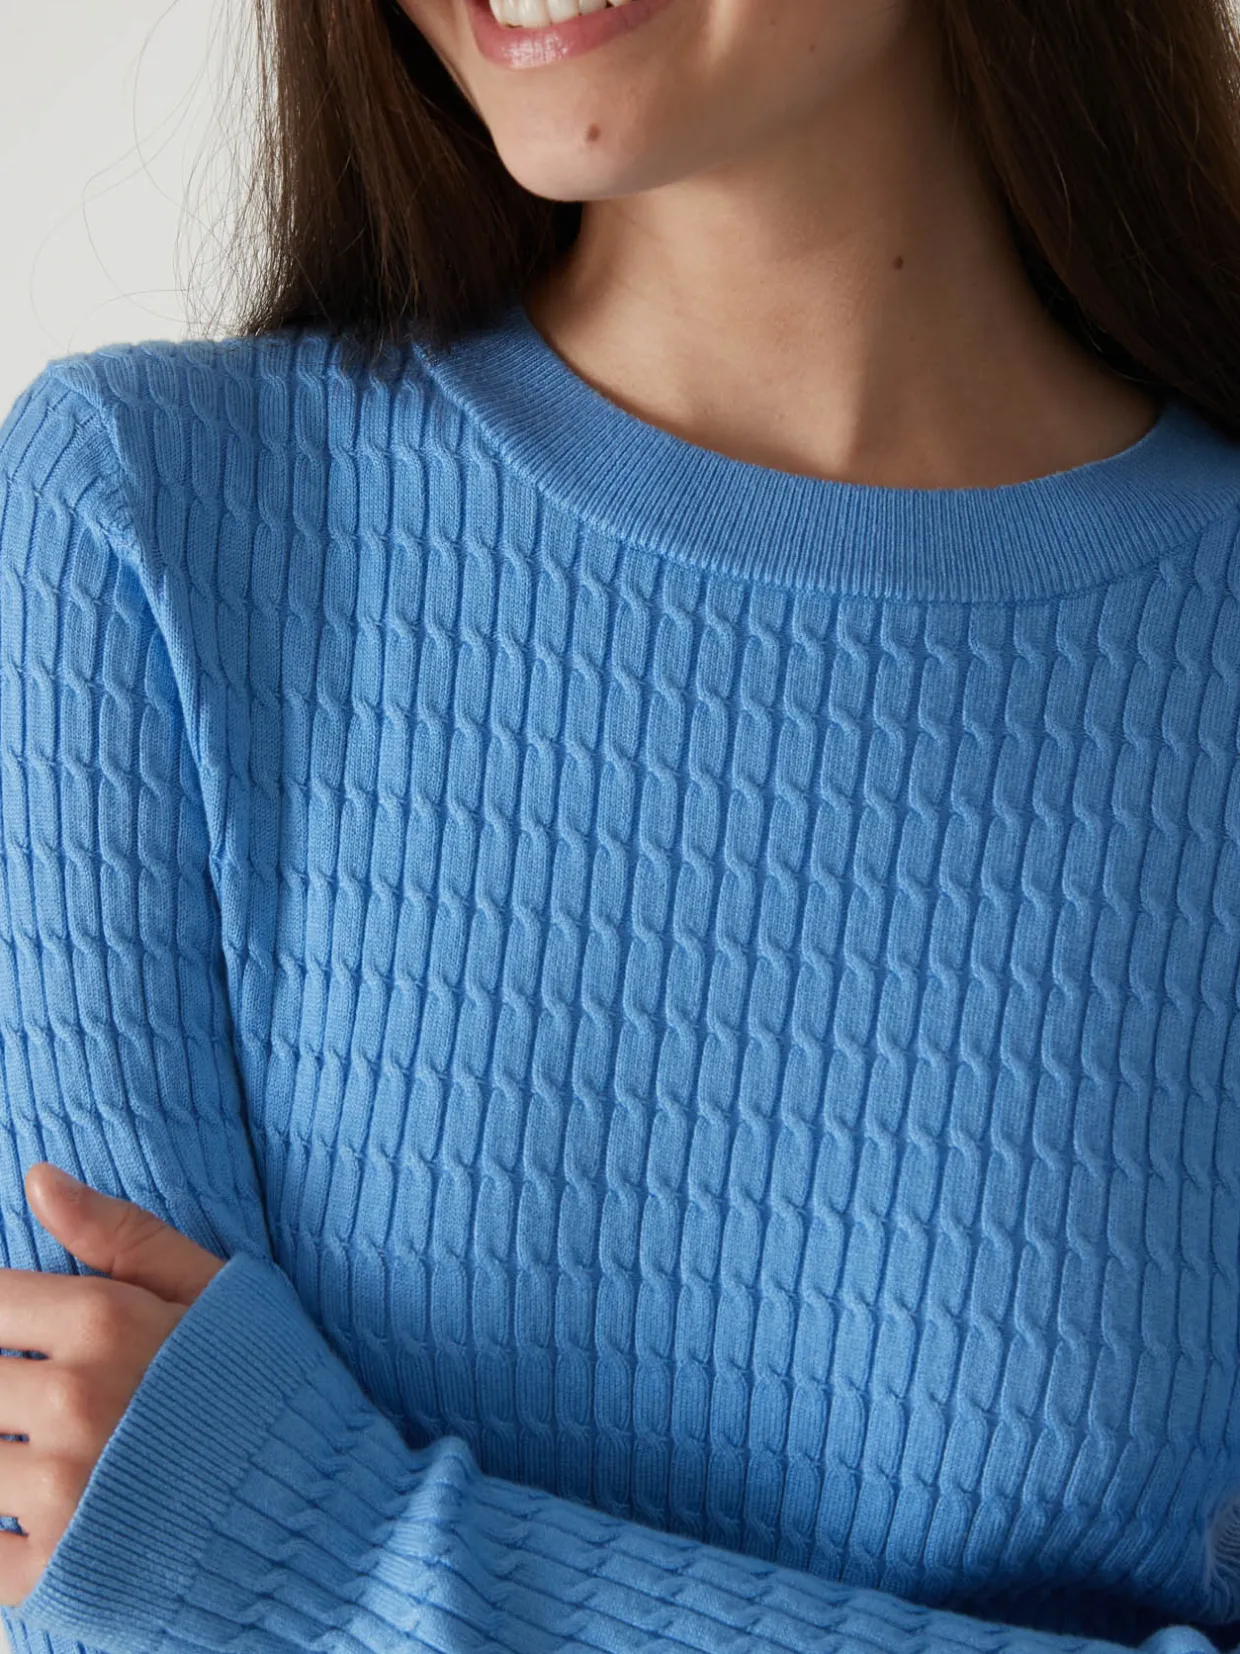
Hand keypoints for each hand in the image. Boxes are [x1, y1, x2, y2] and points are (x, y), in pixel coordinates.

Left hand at [0, 1164, 225, 1606]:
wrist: (322, 1510)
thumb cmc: (269, 1388)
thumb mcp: (212, 1289)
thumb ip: (120, 1233)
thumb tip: (37, 1178)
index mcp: (107, 1322)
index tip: (19, 1332)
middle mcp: (74, 1400)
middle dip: (3, 1386)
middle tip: (42, 1397)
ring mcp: (61, 1490)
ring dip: (1, 1451)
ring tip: (49, 1447)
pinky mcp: (54, 1570)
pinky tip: (30, 1508)